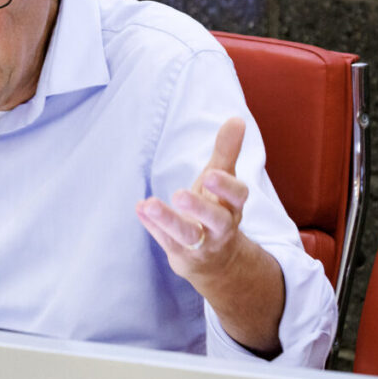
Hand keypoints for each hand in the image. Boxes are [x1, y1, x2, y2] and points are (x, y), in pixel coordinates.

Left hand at [136, 117, 248, 279]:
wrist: (216, 260)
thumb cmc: (217, 209)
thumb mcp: (222, 181)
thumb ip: (227, 151)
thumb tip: (237, 118)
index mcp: (232, 206)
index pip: (238, 196)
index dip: (226, 186)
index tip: (211, 173)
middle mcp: (220, 227)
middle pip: (216, 220)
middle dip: (199, 207)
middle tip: (179, 194)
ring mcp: (201, 243)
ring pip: (188, 234)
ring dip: (168, 220)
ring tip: (150, 204)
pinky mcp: (181, 253)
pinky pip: (166, 240)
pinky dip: (152, 225)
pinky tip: (140, 208)